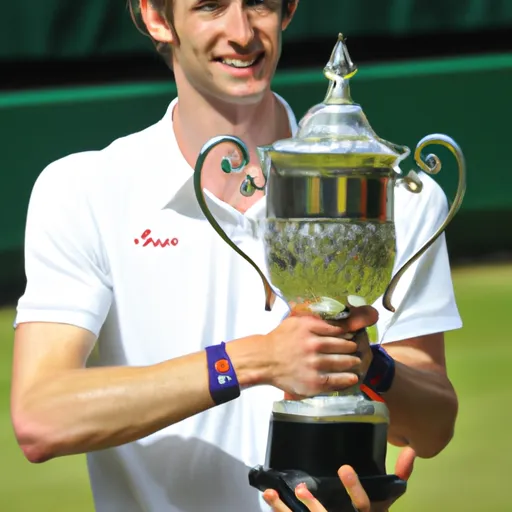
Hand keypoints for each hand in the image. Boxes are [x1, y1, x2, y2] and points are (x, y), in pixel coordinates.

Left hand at [263, 446, 416, 511]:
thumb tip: (413, 451)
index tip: (344, 468)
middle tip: (301, 487)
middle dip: (314, 506)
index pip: (362, 506)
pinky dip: (279, 509)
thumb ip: (399, 477)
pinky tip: (269, 494)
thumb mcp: (386, 502)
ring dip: (286, 509)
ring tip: (274, 493)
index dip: (354, 489)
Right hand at [264, 306, 377, 397]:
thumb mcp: (295, 322)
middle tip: (356, 348)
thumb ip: (314, 320)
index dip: (348, 332)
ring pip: (342, 362)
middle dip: (352, 347)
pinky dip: (347, 378)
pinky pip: (336, 380)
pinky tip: (353, 377)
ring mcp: (314, 364)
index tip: (352, 335)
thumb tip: (336, 320)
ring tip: (356, 362)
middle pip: (343, 345)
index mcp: (310, 328)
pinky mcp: (314, 381)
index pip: (338, 329)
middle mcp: (313, 345)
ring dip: (352, 361)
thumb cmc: (279, 340)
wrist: (264, 360)